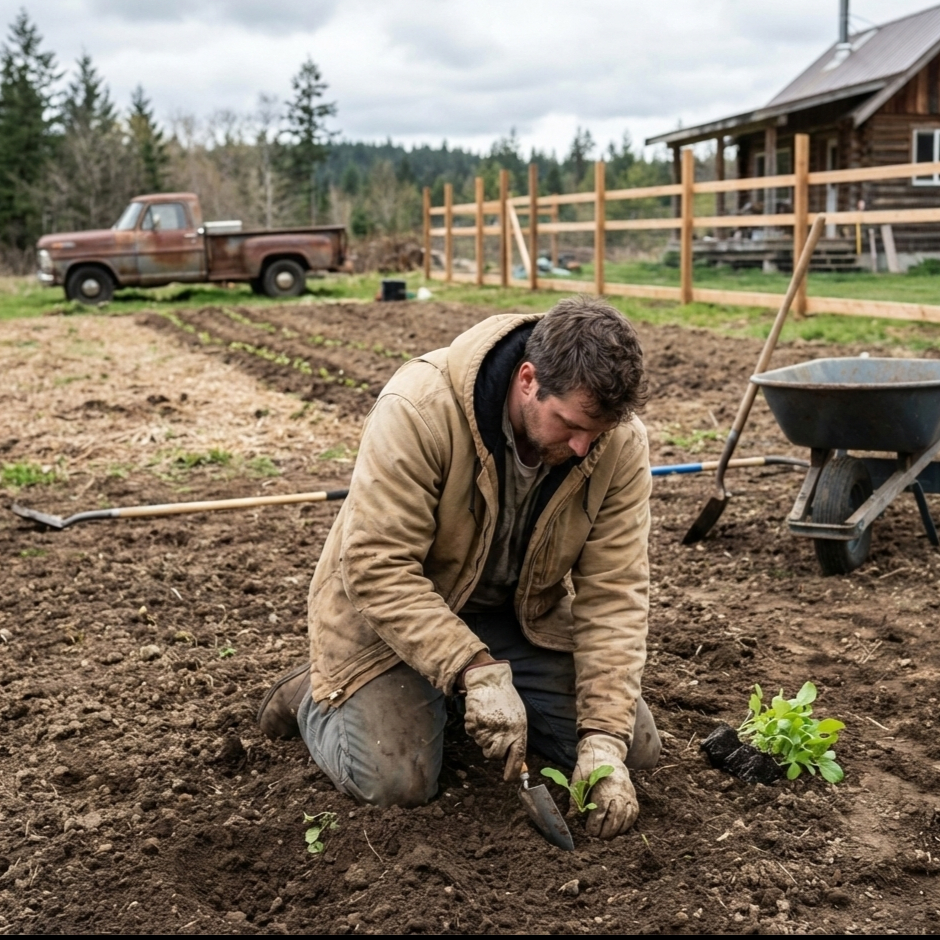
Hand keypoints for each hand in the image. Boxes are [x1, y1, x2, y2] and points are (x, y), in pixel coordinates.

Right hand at [462, 661, 526, 780]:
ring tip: (487, 719)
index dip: (513, 770)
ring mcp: (489, 725)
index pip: (517, 755)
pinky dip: (473, 727)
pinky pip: (471, 733)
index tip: (508, 779)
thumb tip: (513, 760)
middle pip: (494, 755)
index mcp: (519, 728)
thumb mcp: (517, 717)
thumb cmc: (505, 700)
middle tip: (491, 739)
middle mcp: (504, 729)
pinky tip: (480, 715)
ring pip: (481, 744)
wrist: (490, 681)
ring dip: (482, 736)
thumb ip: (516, 737)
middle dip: (491, 750)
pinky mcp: (475, 720)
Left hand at [572, 733, 638, 837]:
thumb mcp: (578, 777)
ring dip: (617, 829)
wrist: (605, 754)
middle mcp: (619, 789)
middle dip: (607, 829)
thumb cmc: (589, 766)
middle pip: (616, 814)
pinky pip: (633, 813)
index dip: (596, 823)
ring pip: (627, 816)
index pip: (602, 808)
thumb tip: (570, 816)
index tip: (589, 831)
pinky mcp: (633, 795)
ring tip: (607, 837)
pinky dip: (627, 824)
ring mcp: (628, 793)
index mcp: (604, 784)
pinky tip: (618, 830)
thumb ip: (575, 797)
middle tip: (598, 837)